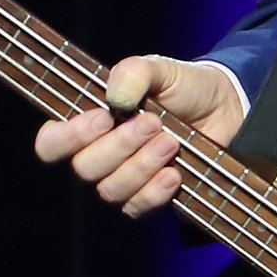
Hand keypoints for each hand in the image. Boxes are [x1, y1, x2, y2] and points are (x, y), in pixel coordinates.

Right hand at [32, 55, 246, 218]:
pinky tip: (175, 173)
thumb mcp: (161, 69)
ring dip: (142, 165)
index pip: (51, 143)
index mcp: (90, 123)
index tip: (103, 117)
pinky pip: (137, 208)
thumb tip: (116, 96)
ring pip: (111, 190)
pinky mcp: (149, 197)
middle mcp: (100, 154)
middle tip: (153, 122)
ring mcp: (124, 179)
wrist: (226, 109)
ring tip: (171, 140)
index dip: (68, 137)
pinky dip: (155, 192)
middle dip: (120, 146)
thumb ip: (134, 72)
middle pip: (84, 168)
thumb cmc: (184, 88)